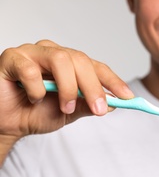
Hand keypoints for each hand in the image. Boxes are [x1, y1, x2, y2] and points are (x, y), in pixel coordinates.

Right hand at [0, 40, 132, 161]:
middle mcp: (54, 54)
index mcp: (70, 64)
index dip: (113, 81)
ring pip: (61, 59)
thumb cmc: (35, 113)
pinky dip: (37, 88)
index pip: (96, 67)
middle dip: (94, 86)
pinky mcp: (12, 58)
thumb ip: (88, 106)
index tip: (128, 97)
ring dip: (69, 87)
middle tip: (100, 109)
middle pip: (81, 60)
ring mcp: (33, 53)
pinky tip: (34, 99)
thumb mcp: (69, 113)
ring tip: (65, 107)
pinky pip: (30, 69)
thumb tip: (114, 104)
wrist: (6, 124)